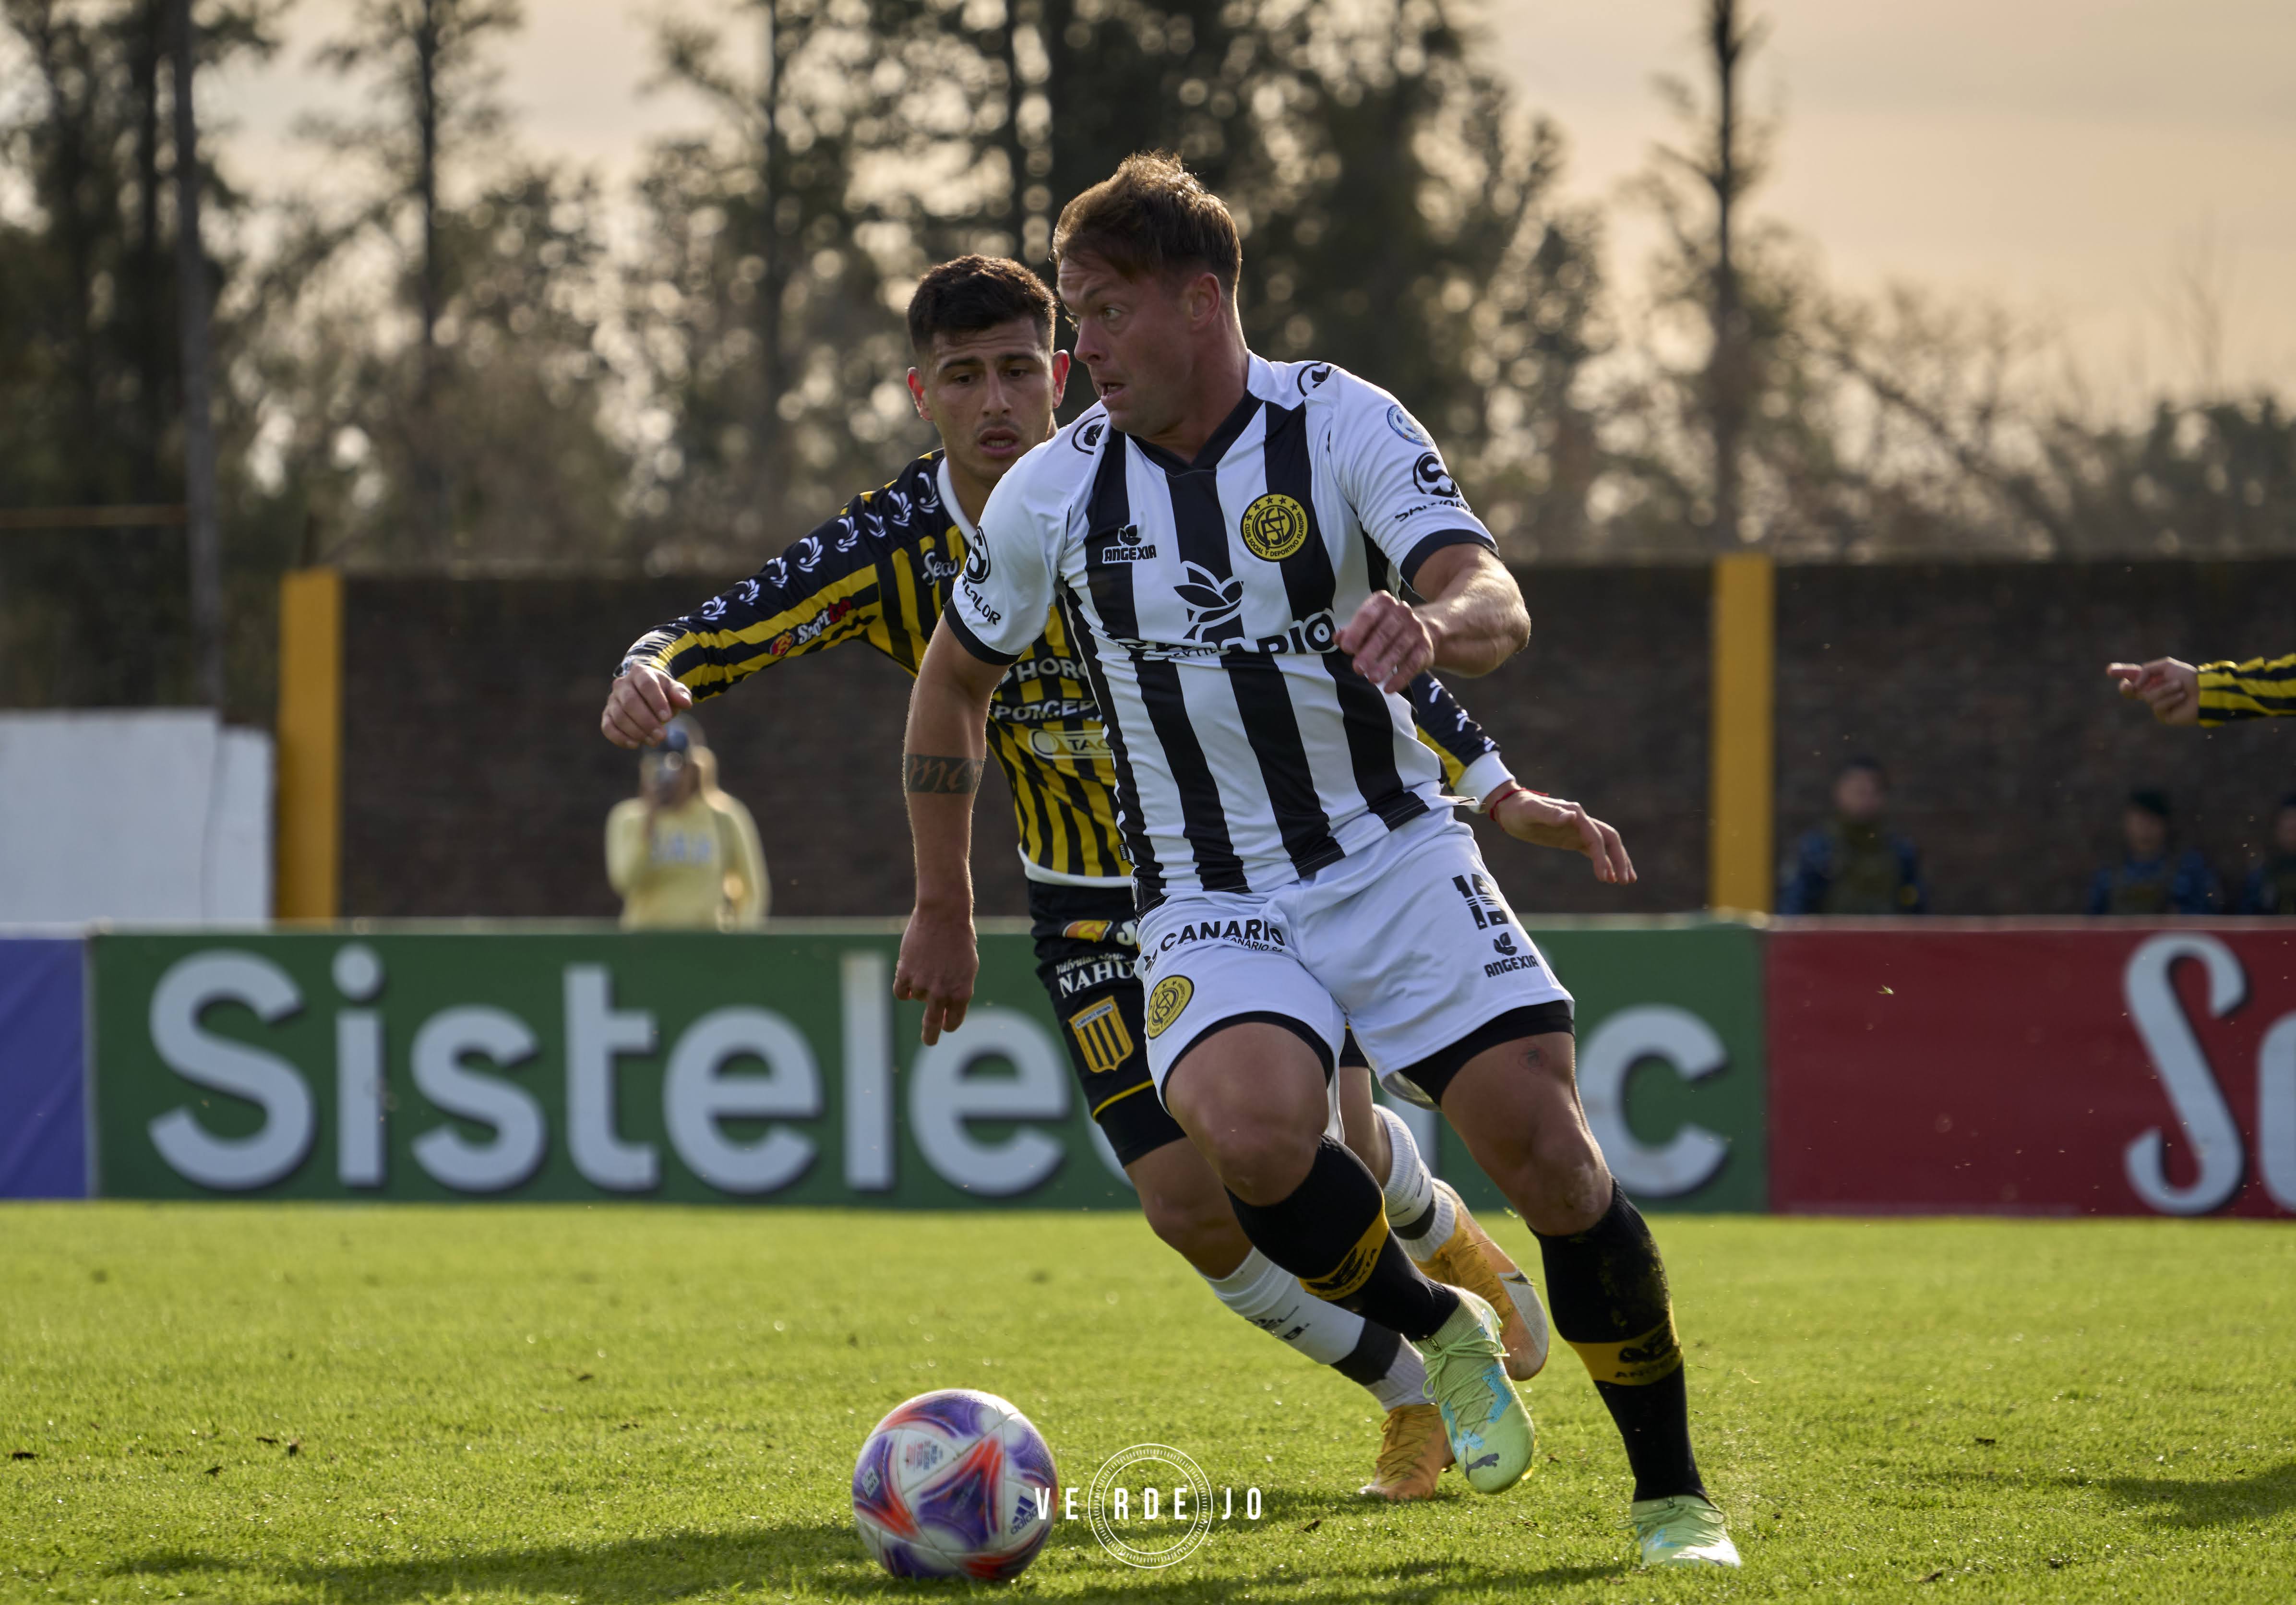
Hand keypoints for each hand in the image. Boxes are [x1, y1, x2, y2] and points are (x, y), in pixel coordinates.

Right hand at [602, 663, 693, 747]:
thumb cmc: (663, 693)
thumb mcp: (674, 690)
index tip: (667, 718)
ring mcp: (613, 699)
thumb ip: (680, 694)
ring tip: (654, 741)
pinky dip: (620, 738)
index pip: (646, 685)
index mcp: (640, 673)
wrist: (647, 694)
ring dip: (636, 732)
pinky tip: (635, 744)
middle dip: (646, 721)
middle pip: (630, 702)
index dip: (656, 702)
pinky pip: (608, 727)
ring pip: (619, 716)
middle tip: (661, 736)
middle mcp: (622, 684)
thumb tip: (686, 703)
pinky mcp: (607, 714)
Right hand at [894, 902, 977, 1043]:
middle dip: (930, 1036)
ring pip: (917, 997)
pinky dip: (904, 988)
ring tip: (929, 962)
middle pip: (932, 1025)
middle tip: (930, 1042)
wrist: (943, 915)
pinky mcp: (905, 974)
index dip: (949, 1024)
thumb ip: (956, 988)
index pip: (953, 1021)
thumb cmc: (960, 938)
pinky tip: (908, 975)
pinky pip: (901, 992)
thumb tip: (943, 1004)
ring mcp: (922, 985)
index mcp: (962, 993)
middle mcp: (942, 993)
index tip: (945, 1026)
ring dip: (920, 986)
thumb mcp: (967, 967)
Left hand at [1337, 592, 1438, 693]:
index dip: (1356, 632)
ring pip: (1398, 648)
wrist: (1422, 630)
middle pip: (1383, 633)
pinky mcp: (1425, 646)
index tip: (1346, 649)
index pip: (1367, 616)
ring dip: (1384, 666)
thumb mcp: (1367, 626)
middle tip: (1357, 669)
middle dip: (1369, 652)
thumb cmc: (1384, 627)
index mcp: (1383, 602)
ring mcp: (1416, 628)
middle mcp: (1401, 611)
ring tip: (1372, 680)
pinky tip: (1389, 688)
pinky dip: (1400, 677)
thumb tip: (1337, 639)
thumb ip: (1351, 632)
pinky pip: (1413, 663)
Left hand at [1491, 788, 1635, 884]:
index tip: (1604, 877)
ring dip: (1616, 861)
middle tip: (1626, 881)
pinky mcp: (1572, 838)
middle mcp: (1581, 820)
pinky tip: (1607, 877)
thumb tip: (1573, 816)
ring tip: (1625, 882)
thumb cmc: (1519, 809)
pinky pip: (1593, 850)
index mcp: (1576, 813)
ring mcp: (1578, 829)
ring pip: (1605, 845)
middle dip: (1619, 859)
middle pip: (1609, 839)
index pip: (1596, 837)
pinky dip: (1602, 862)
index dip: (1602, 857)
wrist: (1510, 807)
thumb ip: (1550, 814)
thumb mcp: (1531, 812)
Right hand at [2106, 658, 2199, 724]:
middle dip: (2127, 688)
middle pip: (2131, 692)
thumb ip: (2146, 670)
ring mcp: (2157, 704)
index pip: (2134, 676)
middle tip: (2127, 686)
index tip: (2109, 671)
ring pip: (2148, 697)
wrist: (2205, 691)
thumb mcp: (2166, 665)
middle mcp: (2153, 691)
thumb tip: (2136, 685)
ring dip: (2165, 690)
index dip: (2121, 673)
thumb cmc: (2188, 677)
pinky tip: (2182, 696)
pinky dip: (2171, 699)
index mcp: (2154, 679)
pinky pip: (2157, 706)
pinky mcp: (2163, 715)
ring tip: (2179, 687)